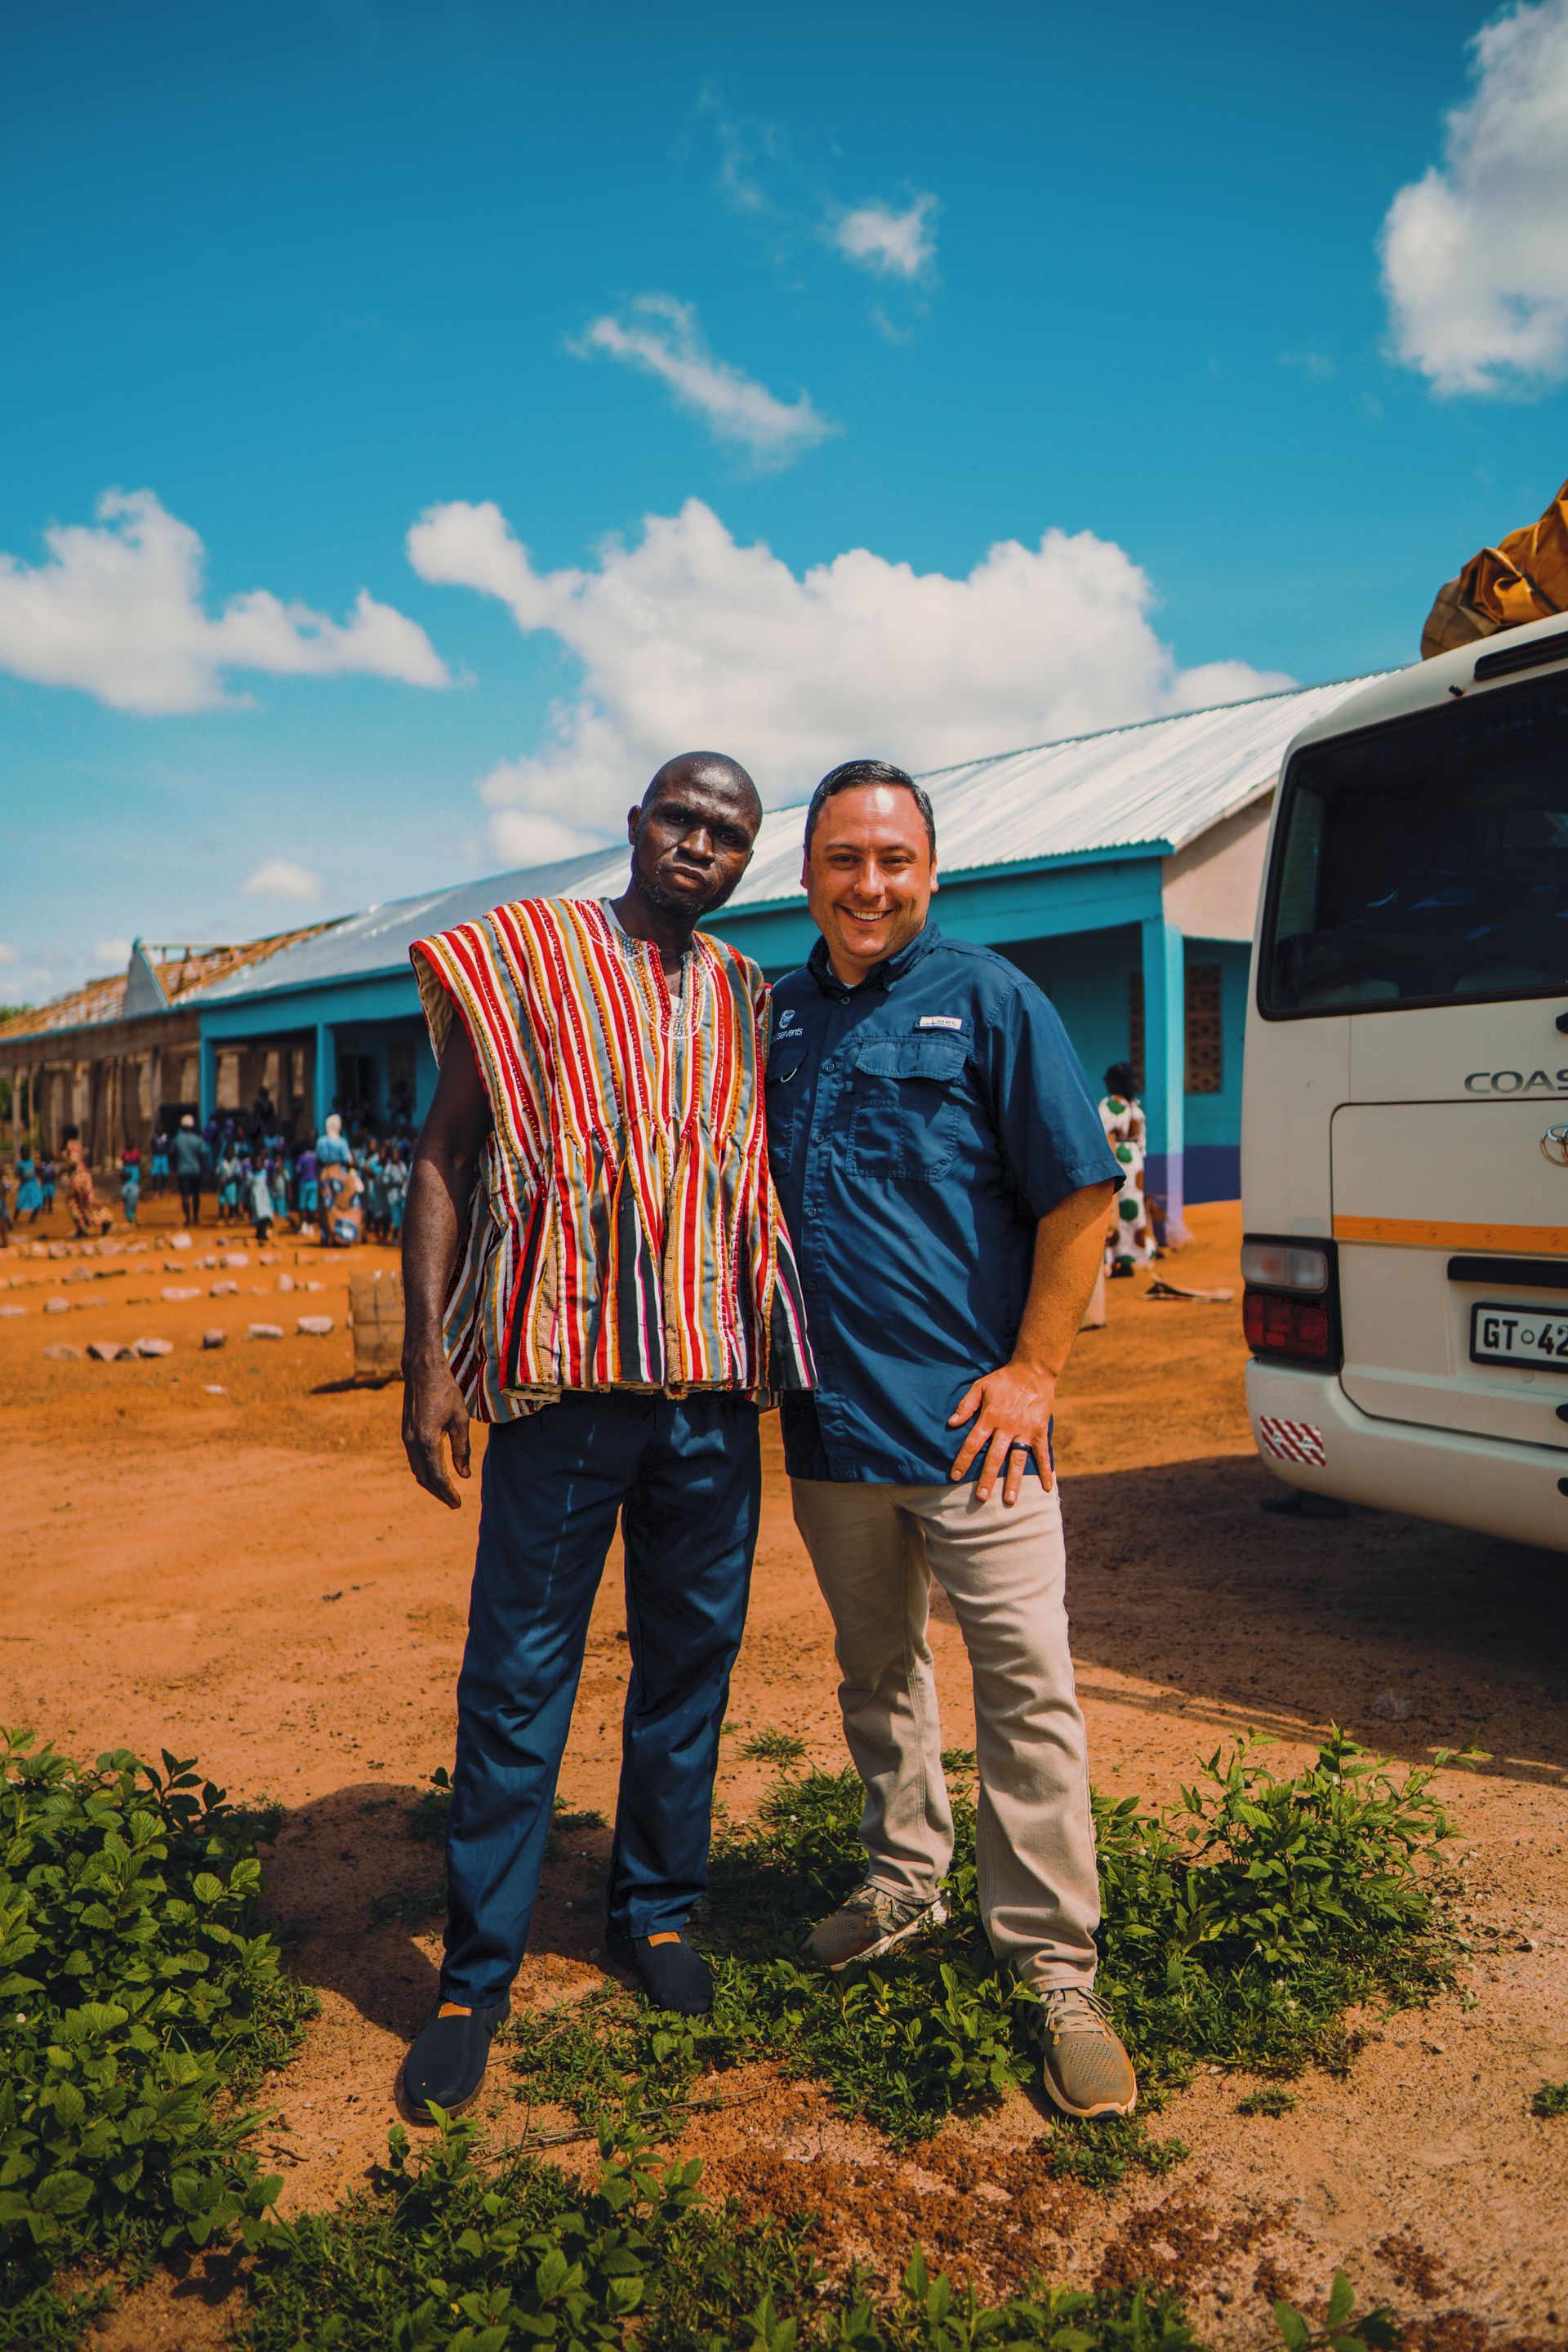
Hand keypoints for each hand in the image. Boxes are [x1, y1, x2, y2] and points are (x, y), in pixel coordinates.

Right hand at [402, 1353, 471, 1508]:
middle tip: (453, 1502)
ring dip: (430, 1483)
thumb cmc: (445, 1391)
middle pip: (424, 1478)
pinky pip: (414, 1459)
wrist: (422, 1370)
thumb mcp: (460, 1419)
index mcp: (428, 1440)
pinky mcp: (406, 1432)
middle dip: (439, 1493)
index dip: (448, 1492)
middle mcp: (413, 1442)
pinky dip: (424, 1470)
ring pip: (417, 1470)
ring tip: (446, 1491)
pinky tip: (435, 1472)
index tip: (458, 1503)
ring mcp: (406, 1437)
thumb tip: (464, 1475)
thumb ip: (461, 1449)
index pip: (438, 1476)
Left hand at [947, 1360, 1056, 1503]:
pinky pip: (1043, 1454)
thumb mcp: (980, 1387)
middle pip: (995, 1458)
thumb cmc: (1003, 1379)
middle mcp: (1007, 1427)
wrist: (1033, 1371)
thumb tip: (951, 1423)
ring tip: (1010, 1501)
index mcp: (991, 1417)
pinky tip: (1047, 1488)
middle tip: (981, 1498)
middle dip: (987, 1479)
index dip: (963, 1461)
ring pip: (1018, 1460)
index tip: (955, 1476)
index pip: (973, 1443)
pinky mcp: (1040, 1431)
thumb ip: (966, 1405)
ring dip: (1014, 1481)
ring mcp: (1025, 1431)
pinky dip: (1045, 1471)